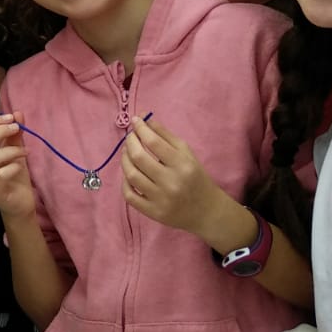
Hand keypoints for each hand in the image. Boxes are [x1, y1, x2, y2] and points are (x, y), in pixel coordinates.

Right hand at [0, 112, 35, 219]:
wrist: (19, 204)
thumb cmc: (14, 176)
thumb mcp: (15, 152)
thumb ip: (14, 135)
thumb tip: (18, 113)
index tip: (11, 118)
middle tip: (16, 128)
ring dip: (11, 150)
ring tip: (25, 151)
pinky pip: (1, 175)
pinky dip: (13, 166)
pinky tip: (21, 166)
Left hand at [119, 117, 229, 237]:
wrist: (206, 211)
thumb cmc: (195, 177)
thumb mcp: (187, 153)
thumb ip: (165, 134)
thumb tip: (144, 118)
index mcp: (182, 165)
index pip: (154, 142)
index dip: (140, 128)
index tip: (135, 120)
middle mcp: (171, 182)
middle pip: (139, 157)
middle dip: (129, 142)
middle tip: (130, 137)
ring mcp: (161, 199)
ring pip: (131, 175)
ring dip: (124, 160)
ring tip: (127, 152)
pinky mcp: (153, 213)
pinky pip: (129, 195)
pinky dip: (124, 182)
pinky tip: (129, 174)